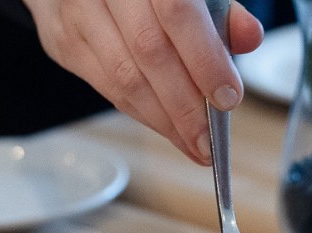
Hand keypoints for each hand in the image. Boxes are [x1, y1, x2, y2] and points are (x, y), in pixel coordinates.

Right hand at [23, 0, 263, 164]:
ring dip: (161, 118)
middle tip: (207, 138)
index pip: (177, 14)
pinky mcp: (63, 43)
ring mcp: (77, 16)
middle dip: (182, 104)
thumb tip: (249, 38)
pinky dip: (139, 111)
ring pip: (122, 78)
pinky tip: (164, 125)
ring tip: (190, 142)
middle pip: (148, 53)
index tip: (227, 97)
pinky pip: (105, 87)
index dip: (204, 58)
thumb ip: (218, 8)